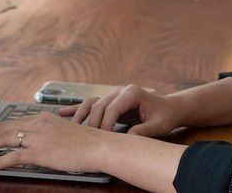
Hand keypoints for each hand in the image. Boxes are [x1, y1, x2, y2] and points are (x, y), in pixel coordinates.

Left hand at [0, 112, 108, 173]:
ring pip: (4, 139)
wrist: (97, 146)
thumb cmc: (86, 142)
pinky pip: (14, 156)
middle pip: (4, 128)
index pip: (13, 122)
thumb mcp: (63, 131)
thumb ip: (48, 133)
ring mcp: (37, 138)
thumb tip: (38, 141)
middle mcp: (37, 124)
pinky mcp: (40, 152)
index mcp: (42, 118)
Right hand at [63, 84, 183, 136]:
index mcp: (132, 92)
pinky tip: (62, 113)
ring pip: (92, 103)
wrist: (169, 108)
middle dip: (92, 123)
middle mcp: (120, 91)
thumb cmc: (165, 116)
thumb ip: (144, 131)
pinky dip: (77, 109)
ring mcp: (113, 95)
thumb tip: (128, 139)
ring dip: (80, 115)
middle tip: (88, 140)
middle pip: (99, 105)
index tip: (102, 138)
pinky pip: (91, 104)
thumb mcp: (158, 125)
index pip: (112, 108)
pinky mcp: (110, 101)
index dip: (105, 124)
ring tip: (70, 127)